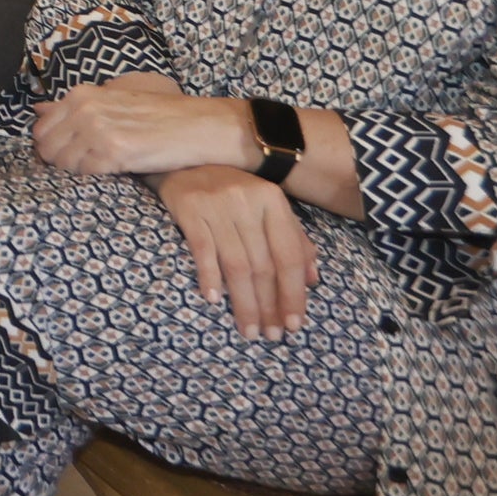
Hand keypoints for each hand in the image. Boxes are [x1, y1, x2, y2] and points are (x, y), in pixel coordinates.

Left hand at [33, 76, 254, 177]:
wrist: (198, 126)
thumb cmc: (158, 115)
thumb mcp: (111, 101)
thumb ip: (73, 106)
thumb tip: (37, 109)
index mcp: (81, 95)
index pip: (40, 129)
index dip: (50, 148)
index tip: (67, 156)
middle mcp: (85, 108)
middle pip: (46, 148)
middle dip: (58, 162)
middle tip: (85, 166)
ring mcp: (98, 129)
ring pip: (63, 164)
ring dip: (77, 172)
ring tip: (102, 167)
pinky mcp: (114, 151)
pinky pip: (85, 173)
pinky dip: (93, 178)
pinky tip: (112, 171)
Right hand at [156, 166, 317, 338]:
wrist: (184, 160)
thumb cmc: (230, 192)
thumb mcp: (266, 209)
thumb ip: (292, 240)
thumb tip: (312, 280)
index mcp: (272, 201)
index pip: (288, 255)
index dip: (293, 293)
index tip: (293, 324)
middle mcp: (247, 200)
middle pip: (263, 264)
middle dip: (269, 305)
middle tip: (270, 335)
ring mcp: (216, 204)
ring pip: (236, 264)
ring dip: (244, 302)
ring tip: (249, 329)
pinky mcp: (188, 207)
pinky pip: (202, 248)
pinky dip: (209, 276)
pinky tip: (213, 300)